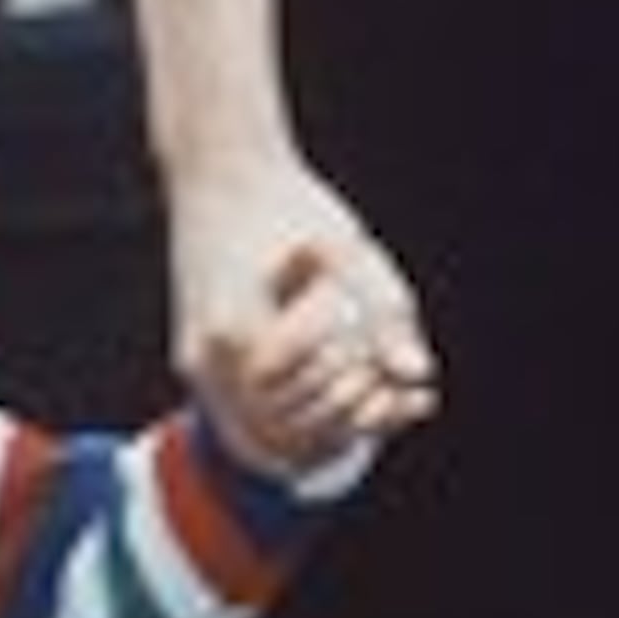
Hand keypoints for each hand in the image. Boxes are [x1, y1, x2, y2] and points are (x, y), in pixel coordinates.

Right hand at [213, 229, 442, 482]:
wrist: (219, 174)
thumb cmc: (288, 206)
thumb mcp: (351, 251)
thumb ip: (387, 315)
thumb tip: (419, 376)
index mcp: (240, 330)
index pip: (312, 391)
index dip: (356, 374)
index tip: (376, 341)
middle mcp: (208, 361)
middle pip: (290, 429)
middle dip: (347, 407)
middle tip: (385, 374)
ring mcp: (199, 371)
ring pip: (267, 443)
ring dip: (326, 429)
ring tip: (375, 392)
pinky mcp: (201, 370)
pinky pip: (250, 426)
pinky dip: (299, 426)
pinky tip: (341, 402)